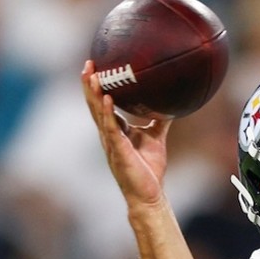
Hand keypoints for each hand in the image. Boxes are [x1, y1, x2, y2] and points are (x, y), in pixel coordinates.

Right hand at [82, 60, 171, 209]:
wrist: (148, 194)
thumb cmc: (149, 169)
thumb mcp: (156, 137)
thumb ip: (159, 120)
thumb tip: (171, 104)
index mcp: (115, 131)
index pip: (102, 104)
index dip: (98, 87)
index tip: (96, 67)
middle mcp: (108, 135)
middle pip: (95, 105)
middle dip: (90, 85)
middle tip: (88, 64)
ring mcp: (111, 143)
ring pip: (99, 115)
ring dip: (95, 95)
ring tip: (94, 75)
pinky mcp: (118, 152)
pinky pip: (111, 129)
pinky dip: (108, 114)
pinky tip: (108, 99)